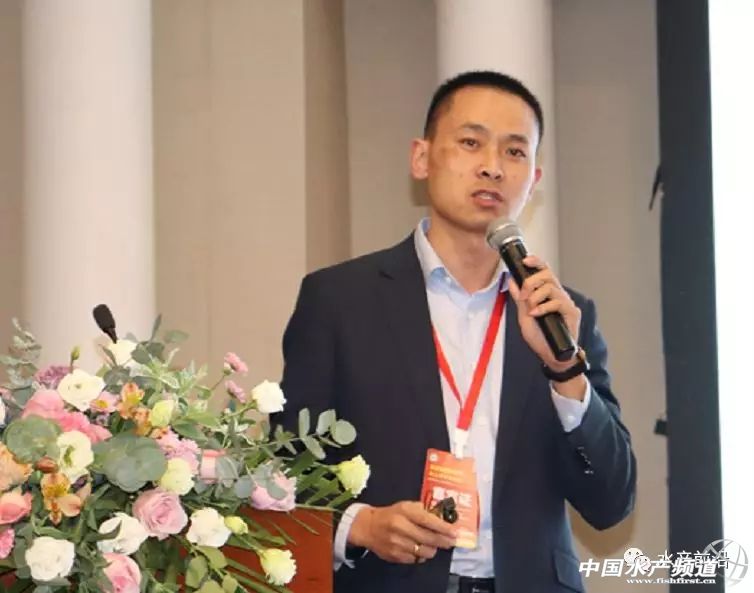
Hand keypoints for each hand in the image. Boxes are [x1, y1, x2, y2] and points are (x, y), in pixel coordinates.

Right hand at [348, 501, 457, 563]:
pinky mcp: (395, 555)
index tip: (455, 532)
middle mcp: (401, 527)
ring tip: (433, 545)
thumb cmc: (391, 514)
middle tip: (451, 542)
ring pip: (424, 551)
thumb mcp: (405, 506)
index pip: (428, 520)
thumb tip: (441, 518)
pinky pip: (416, 559)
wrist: (368, 527)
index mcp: (404, 511)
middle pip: (429, 538)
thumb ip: (422, 511)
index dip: (443, 528)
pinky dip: (421, 555)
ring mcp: (397, 543)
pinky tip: (419, 549)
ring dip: (432, 549)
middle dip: (443, 541)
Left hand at [508, 255, 580, 371]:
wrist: (552, 355)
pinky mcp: (572, 312)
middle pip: (547, 274)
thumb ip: (519, 299)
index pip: (544, 270)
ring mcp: (566, 303)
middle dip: (531, 281)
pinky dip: (543, 307)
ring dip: (535, 296)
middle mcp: (558, 294)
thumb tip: (511, 281)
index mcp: (548, 293)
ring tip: (531, 309)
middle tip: (524, 296)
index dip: (536, 262)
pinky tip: (536, 314)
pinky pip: (557, 302)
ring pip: (550, 287)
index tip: (525, 260)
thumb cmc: (541, 337)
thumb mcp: (524, 316)